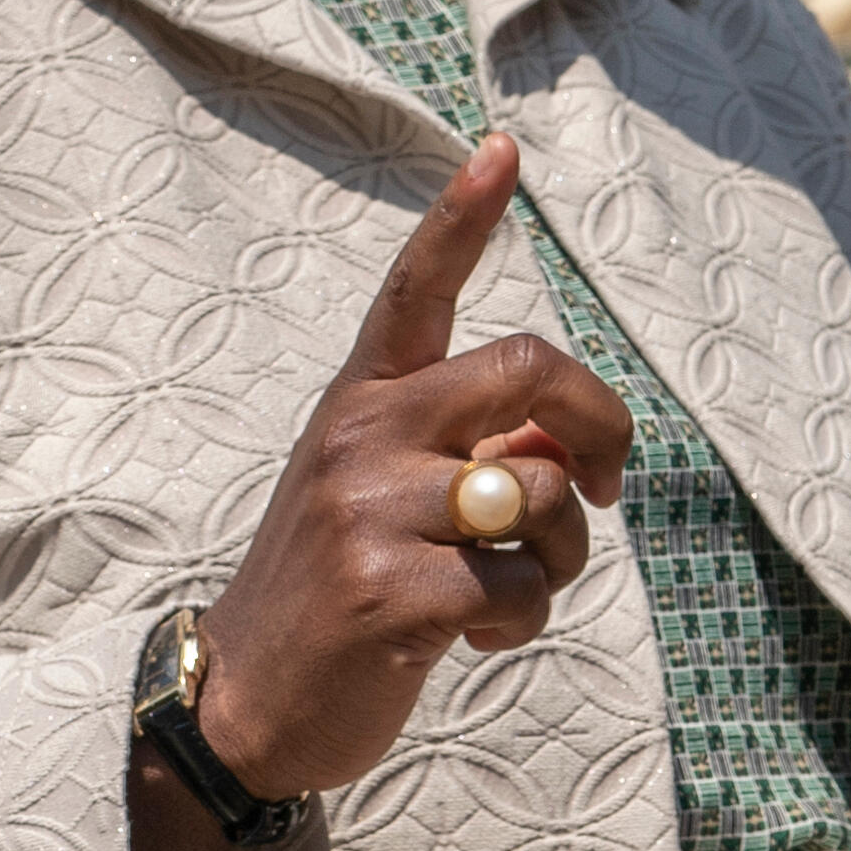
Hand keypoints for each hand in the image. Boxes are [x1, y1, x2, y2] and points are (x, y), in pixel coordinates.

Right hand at [181, 136, 635, 805]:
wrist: (244, 704)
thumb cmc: (340, 590)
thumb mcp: (391, 499)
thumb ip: (475, 453)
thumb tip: (569, 444)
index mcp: (361, 400)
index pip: (415, 288)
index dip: (460, 215)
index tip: (501, 146)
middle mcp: (361, 435)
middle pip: (524, 369)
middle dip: (599, 418)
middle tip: (607, 482)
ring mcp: (369, 510)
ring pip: (540, 495)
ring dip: (560, 556)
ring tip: (510, 591)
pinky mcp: (392, 593)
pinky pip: (521, 587)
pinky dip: (526, 621)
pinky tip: (477, 642)